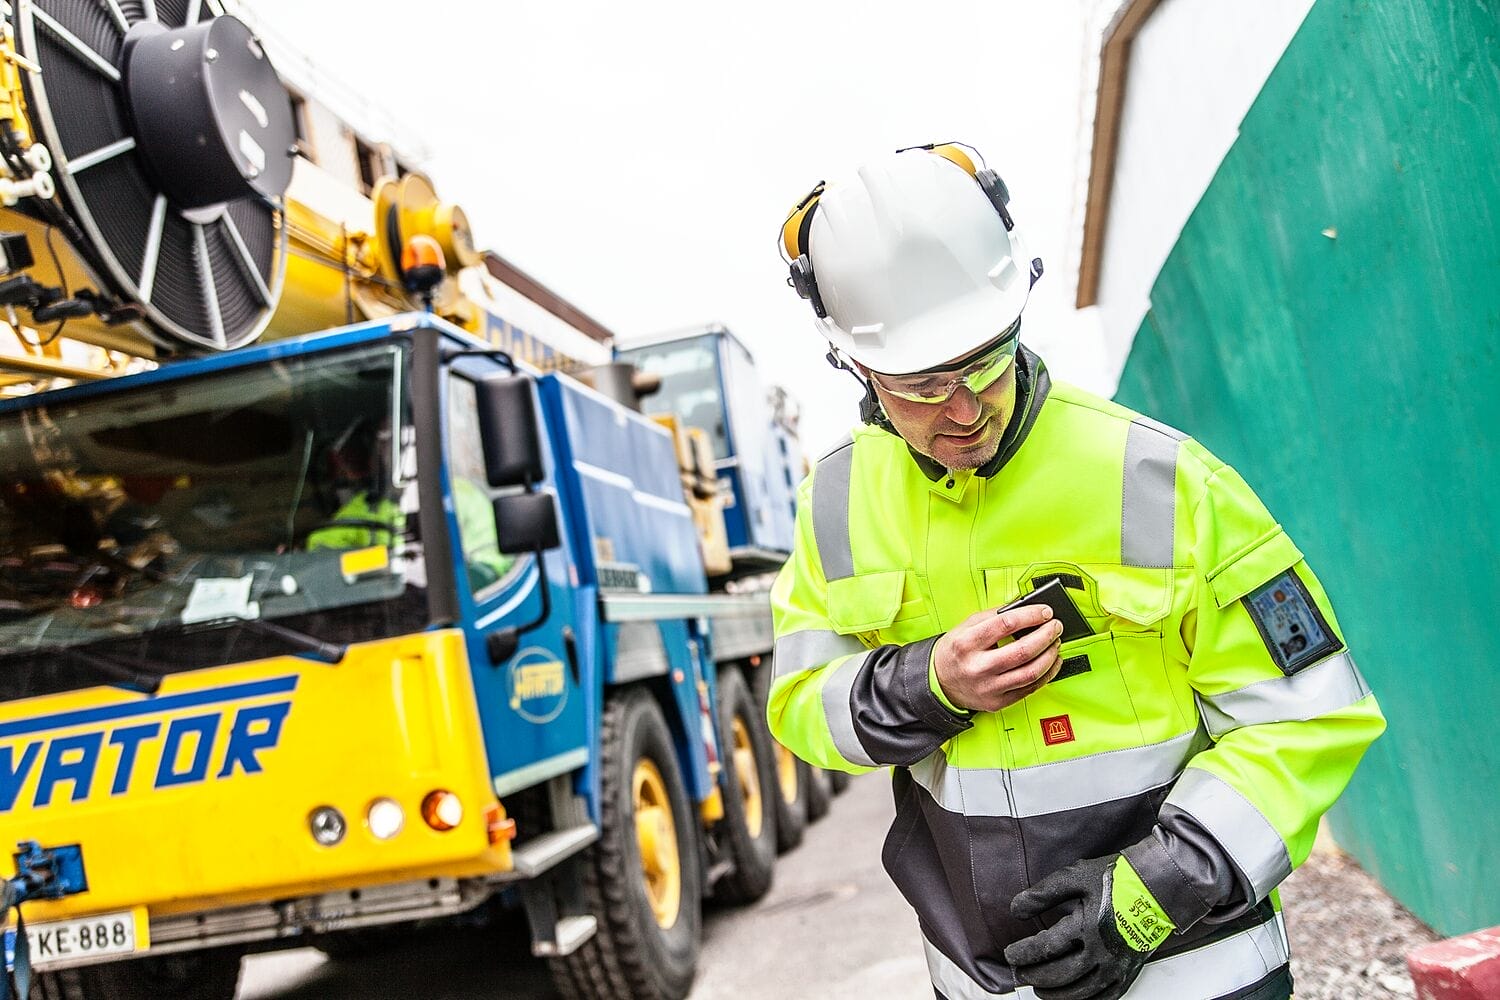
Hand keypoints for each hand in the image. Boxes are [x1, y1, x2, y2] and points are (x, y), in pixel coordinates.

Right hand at [932, 604, 1063, 711]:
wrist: (940, 682)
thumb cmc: (956, 652)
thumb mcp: (966, 626)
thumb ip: (994, 616)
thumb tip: (1025, 607)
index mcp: (966, 643)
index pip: (1005, 624)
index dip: (1030, 615)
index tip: (1045, 611)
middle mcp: (977, 667)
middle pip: (1023, 651)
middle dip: (1046, 635)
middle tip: (1055, 626)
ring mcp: (989, 688)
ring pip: (1031, 672)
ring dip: (1050, 655)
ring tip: (1055, 643)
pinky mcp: (998, 702)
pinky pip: (1031, 688)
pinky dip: (1048, 673)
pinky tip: (1052, 662)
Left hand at [1004, 854, 1169, 999]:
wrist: (1157, 889)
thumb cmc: (1117, 879)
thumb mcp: (1075, 876)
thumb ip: (1043, 893)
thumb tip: (1016, 909)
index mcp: (1085, 926)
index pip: (1045, 948)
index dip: (1024, 954)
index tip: (1011, 954)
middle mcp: (1101, 952)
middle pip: (1059, 975)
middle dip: (1034, 976)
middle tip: (1020, 973)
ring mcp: (1115, 966)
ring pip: (1080, 993)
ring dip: (1055, 995)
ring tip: (1040, 989)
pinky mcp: (1127, 974)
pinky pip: (1104, 999)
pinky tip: (1071, 997)